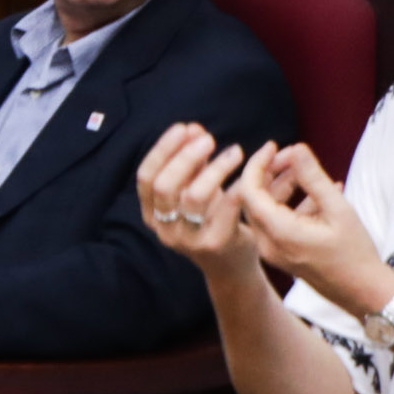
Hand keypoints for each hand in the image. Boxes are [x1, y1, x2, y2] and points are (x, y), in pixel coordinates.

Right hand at [136, 123, 258, 271]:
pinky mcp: (215, 244)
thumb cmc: (210, 219)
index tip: (184, 127)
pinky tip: (247, 173)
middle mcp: (164, 229)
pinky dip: (236, 186)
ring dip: (215, 168)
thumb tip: (192, 128)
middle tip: (209, 138)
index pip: (146, 177)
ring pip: (194, 197)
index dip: (163, 149)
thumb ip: (192, 162)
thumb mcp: (195, 189)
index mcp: (152, 213)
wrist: (230, 265)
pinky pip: (225, 209)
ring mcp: (188, 239)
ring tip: (235, 151)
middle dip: (186, 156)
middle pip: (165, 186)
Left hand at [235, 142, 393, 312]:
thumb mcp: (338, 209)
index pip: (249, 190)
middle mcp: (268, 244)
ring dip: (284, 186)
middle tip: (294, 155)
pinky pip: (279, 222)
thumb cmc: (355, 254)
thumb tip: (297, 147)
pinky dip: (294, 204)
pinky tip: (323, 192)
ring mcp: (275, 251)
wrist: (365, 294)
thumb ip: (313, 177)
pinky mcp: (285, 254)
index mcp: (278, 233)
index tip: (275, 145)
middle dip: (271, 172)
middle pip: (254, 199)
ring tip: (309, 169)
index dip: (258, 164)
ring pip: (267, 209)